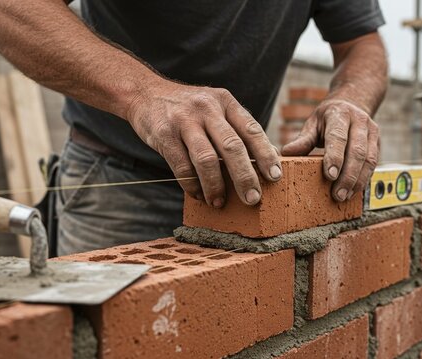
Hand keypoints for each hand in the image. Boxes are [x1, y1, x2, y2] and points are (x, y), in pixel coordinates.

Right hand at [127, 80, 280, 206]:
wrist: (145, 93)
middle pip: (232, 147)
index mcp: (226, 102)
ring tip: (220, 203)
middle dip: (245, 177)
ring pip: (207, 159)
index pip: (251, 129)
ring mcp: (184, 121)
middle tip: (253, 199)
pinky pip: (181, 166)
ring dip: (216, 186)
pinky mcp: (164, 134)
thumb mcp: (215, 107)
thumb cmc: (189, 108)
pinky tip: (199, 195)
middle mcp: (207, 109)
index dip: (266, 155)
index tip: (276, 177)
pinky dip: (192, 185)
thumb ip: (237, 128)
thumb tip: (268, 158)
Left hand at [281, 99, 378, 201]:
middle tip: (338, 194)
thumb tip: (286, 153)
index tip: (329, 176)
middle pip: (357, 151)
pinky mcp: (378, 143)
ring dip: (358, 181)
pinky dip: (364, 179)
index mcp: (340, 114)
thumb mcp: (313, 124)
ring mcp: (372, 132)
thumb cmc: (327, 118)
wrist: (351, 104)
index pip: (338, 137)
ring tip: (345, 196)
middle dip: (348, 175)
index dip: (335, 157)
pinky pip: (374, 163)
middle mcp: (359, 121)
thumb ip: (303, 140)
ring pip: (369, 159)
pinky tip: (354, 191)